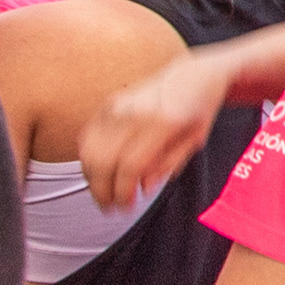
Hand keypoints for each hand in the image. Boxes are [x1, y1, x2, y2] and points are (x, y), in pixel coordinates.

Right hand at [80, 51, 239, 207]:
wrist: (192, 76)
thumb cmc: (197, 112)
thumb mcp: (194, 141)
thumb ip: (168, 165)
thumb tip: (143, 189)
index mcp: (162, 123)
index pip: (130, 166)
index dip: (123, 192)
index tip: (125, 208)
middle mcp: (135, 112)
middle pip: (103, 161)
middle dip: (102, 191)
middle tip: (110, 208)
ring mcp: (118, 105)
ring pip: (89, 151)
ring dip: (91, 179)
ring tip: (103, 194)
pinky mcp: (107, 103)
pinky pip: (87, 137)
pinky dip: (87, 159)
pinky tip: (98, 173)